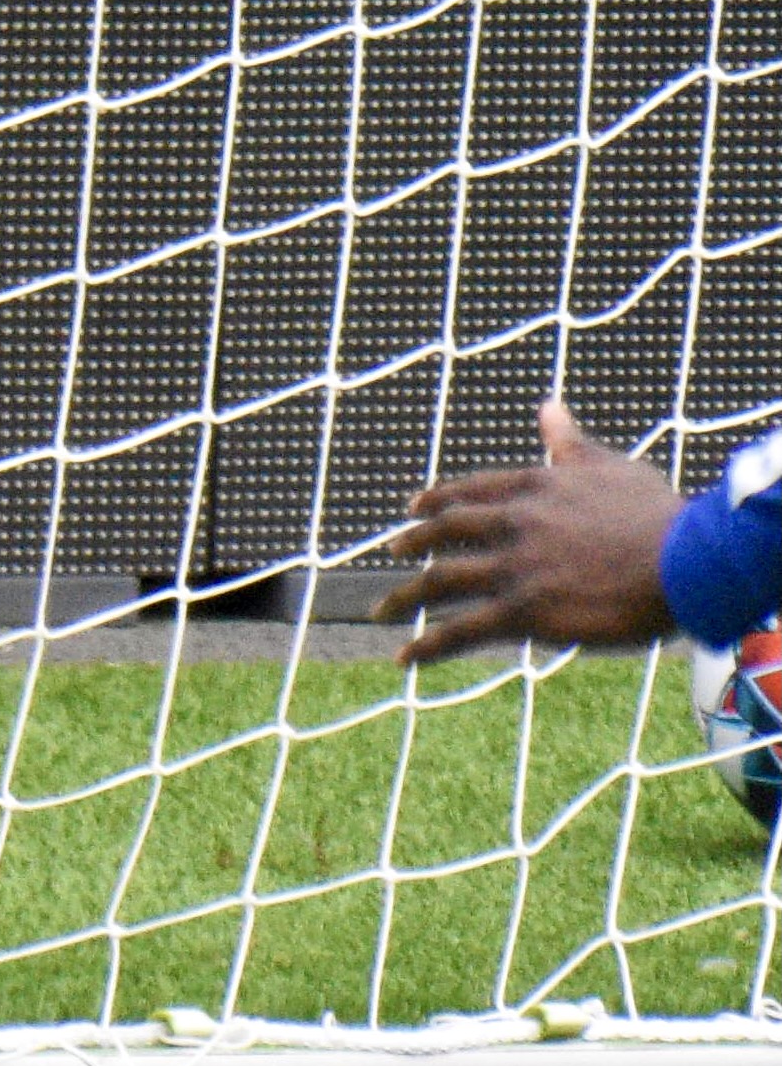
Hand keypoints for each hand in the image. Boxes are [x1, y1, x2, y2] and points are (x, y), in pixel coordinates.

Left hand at [372, 399, 683, 664]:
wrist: (684, 562)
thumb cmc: (659, 515)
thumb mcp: (610, 467)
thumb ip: (570, 443)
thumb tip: (548, 406)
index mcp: (533, 488)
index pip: (471, 491)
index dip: (438, 499)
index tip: (415, 507)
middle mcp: (513, 524)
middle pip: (445, 532)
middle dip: (414, 541)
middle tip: (394, 549)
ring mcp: (513, 568)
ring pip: (440, 581)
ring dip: (405, 597)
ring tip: (381, 610)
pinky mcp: (522, 612)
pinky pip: (461, 631)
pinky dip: (428, 647)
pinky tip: (404, 658)